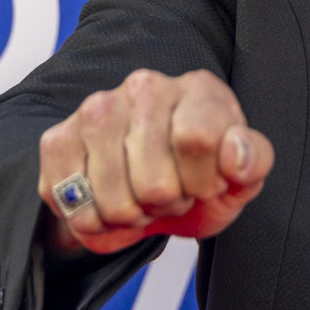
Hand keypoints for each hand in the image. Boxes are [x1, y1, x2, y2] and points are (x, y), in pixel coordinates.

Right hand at [37, 68, 273, 255]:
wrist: (150, 191)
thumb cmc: (202, 176)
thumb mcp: (240, 176)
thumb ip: (252, 161)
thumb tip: (234, 155)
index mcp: (197, 88)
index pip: (197, 139)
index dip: (204, 181)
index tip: (208, 183)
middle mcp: (143, 87)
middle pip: (154, 180)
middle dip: (167, 203)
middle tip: (171, 192)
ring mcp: (96, 110)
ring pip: (114, 200)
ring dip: (132, 216)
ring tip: (142, 197)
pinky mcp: (57, 139)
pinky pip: (75, 208)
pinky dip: (96, 223)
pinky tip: (110, 201)